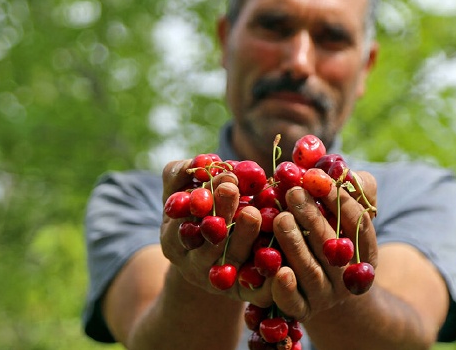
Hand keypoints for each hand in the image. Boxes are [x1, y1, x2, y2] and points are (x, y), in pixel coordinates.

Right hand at [159, 159, 274, 306]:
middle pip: (208, 242)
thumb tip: (197, 162)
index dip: (201, 199)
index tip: (222, 176)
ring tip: (255, 211)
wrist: (212, 259)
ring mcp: (219, 281)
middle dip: (221, 214)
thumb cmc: (198, 214)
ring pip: (233, 259)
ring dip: (244, 236)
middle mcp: (194, 265)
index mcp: (174, 241)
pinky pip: (257, 289)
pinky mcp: (244, 294)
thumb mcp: (180, 195)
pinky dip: (269, 275)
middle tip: (232, 187)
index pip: (182, 223)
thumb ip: (179, 174)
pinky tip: (282, 254)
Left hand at [269, 171, 378, 321]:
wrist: (319, 286)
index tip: (321, 180)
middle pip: (332, 247)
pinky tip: (279, 270)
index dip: (342, 202)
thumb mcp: (346, 213)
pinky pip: (294, 303)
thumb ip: (354, 191)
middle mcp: (348, 277)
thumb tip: (348, 173)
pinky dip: (286, 289)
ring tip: (279, 218)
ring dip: (296, 244)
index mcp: (365, 251)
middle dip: (313, 218)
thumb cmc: (330, 235)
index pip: (359, 225)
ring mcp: (325, 296)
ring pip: (311, 272)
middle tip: (293, 193)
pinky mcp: (302, 310)